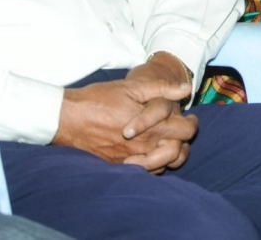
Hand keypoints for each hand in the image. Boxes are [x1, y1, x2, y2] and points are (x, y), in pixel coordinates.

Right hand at [54, 78, 196, 171]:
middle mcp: (145, 146)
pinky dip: (152, 165)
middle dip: (184, 142)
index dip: (193, 124)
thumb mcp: (132, 87)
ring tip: (168, 142)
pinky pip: (143, 172)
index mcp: (153, 127)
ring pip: (162, 166)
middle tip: (181, 131)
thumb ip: (162, 88)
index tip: (190, 118)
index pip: (187, 131)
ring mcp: (131, 158)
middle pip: (179, 153)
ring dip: (169, 155)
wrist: (67, 118)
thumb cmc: (100, 99)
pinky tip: (149, 152)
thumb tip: (186, 89)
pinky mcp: (117, 165)